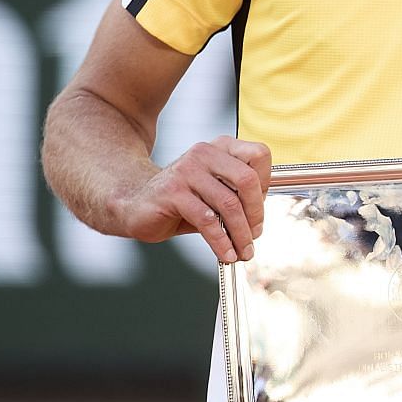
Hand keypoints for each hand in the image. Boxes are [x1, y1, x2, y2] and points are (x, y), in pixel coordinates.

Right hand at [119, 135, 271, 262]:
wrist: (136, 204)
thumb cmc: (180, 199)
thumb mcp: (213, 192)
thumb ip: (236, 197)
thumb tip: (259, 219)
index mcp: (220, 148)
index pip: (259, 155)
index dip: (266, 184)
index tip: (260, 209)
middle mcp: (204, 153)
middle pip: (247, 180)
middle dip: (256, 213)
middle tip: (255, 234)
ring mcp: (187, 171)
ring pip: (229, 204)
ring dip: (240, 233)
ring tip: (243, 250)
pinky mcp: (173, 192)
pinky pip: (207, 220)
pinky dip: (221, 242)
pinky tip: (225, 253)